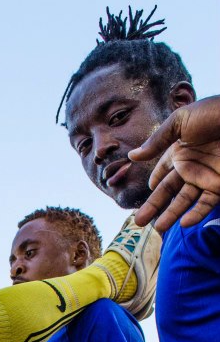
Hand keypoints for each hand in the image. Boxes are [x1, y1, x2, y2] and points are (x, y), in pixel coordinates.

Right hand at [131, 96, 219, 231]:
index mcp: (179, 151)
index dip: (155, 183)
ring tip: (159, 228)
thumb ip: (157, 140)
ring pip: (184, 201)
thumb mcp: (179, 121)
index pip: (162, 172)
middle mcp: (189, 167)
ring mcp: (204, 177)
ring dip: (172, 215)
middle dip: (154, 206)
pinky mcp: (219, 185)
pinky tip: (185, 223)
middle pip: (168, 191)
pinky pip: (206, 203)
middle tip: (139, 222)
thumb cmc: (211, 113)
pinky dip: (197, 213)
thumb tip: (132, 156)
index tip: (146, 193)